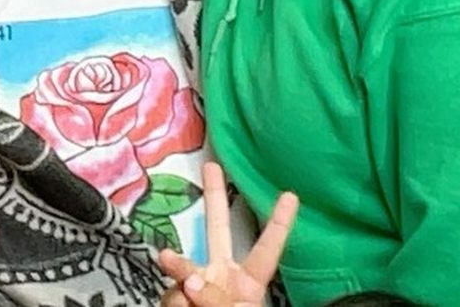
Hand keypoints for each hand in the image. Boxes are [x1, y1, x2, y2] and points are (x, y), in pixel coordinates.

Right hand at [158, 162, 298, 306]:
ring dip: (180, 270)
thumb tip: (190, 279)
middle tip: (211, 166)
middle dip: (213, 196)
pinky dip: (173, 303)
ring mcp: (196, 287)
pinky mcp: (175, 298)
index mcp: (249, 284)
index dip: (279, 223)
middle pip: (217, 230)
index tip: (291, 195)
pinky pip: (169, 292)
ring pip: (183, 266)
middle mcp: (222, 278)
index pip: (266, 249)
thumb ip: (216, 297)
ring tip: (187, 294)